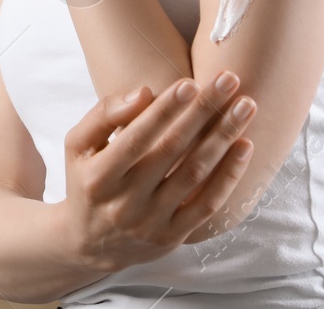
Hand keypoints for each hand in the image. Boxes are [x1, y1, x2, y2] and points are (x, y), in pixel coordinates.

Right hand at [57, 74, 257, 272]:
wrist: (89, 244)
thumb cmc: (86, 180)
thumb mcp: (78, 146)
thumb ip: (104, 115)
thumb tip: (143, 93)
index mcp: (98, 177)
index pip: (135, 139)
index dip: (163, 110)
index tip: (189, 82)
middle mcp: (125, 203)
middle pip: (172, 151)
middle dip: (203, 111)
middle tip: (229, 79)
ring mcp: (152, 223)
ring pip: (195, 175)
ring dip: (224, 137)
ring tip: (246, 106)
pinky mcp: (173, 236)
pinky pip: (208, 205)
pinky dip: (229, 174)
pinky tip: (244, 146)